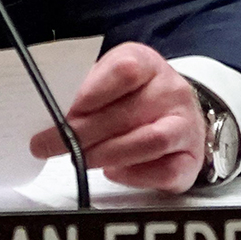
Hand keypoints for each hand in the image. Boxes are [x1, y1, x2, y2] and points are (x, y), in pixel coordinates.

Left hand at [29, 42, 208, 192]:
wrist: (177, 112)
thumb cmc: (134, 96)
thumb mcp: (109, 78)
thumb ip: (85, 90)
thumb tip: (50, 111)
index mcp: (148, 64)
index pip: (124, 70)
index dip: (93, 91)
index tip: (68, 109)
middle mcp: (172, 91)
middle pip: (128, 112)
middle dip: (82, 133)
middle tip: (49, 144)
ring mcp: (186, 125)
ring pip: (149, 141)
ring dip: (107, 154)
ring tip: (80, 159)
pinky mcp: (191, 159)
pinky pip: (166, 172)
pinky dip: (135, 175)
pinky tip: (113, 172)